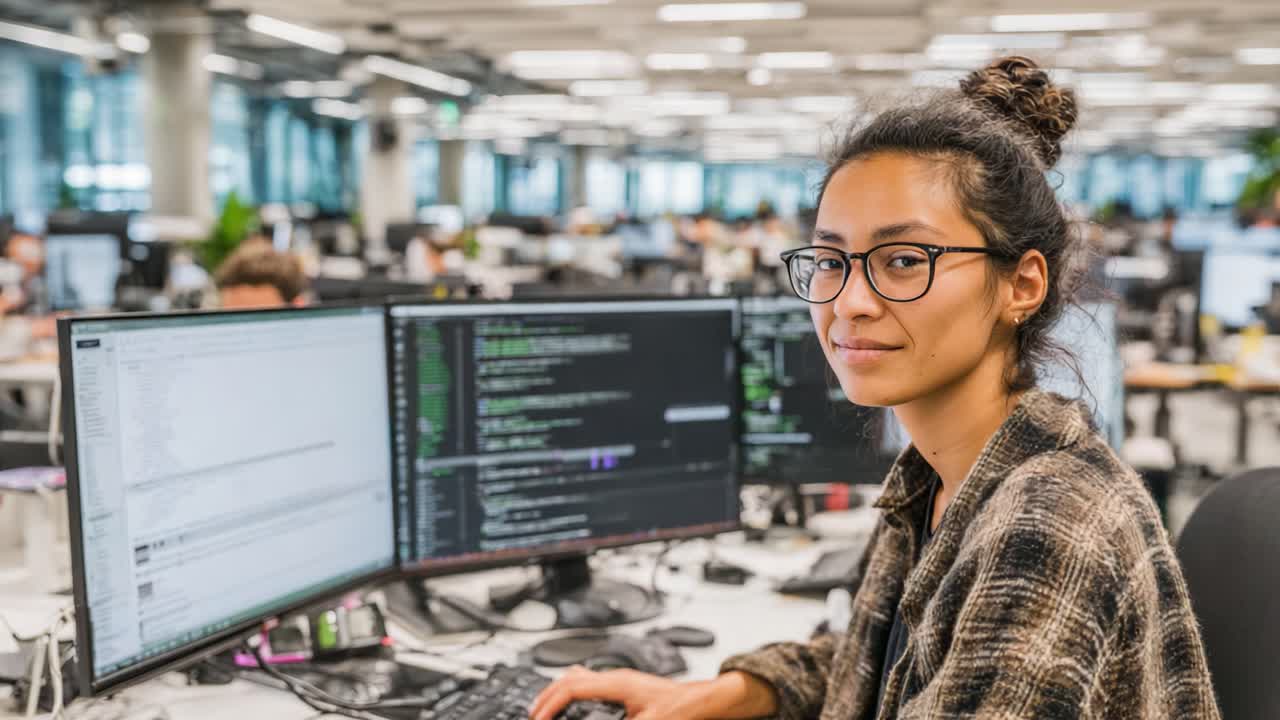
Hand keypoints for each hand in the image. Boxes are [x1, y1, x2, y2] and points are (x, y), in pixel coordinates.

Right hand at [529, 667, 776, 719]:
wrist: (704, 700)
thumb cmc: (683, 707)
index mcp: (618, 682)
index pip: (573, 686)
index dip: (551, 703)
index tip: (539, 718)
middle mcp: (617, 676)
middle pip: (570, 677)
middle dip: (547, 695)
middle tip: (534, 714)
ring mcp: (620, 679)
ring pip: (579, 676)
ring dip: (559, 691)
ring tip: (546, 709)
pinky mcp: (625, 687)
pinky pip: (590, 682)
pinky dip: (574, 692)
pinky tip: (573, 703)